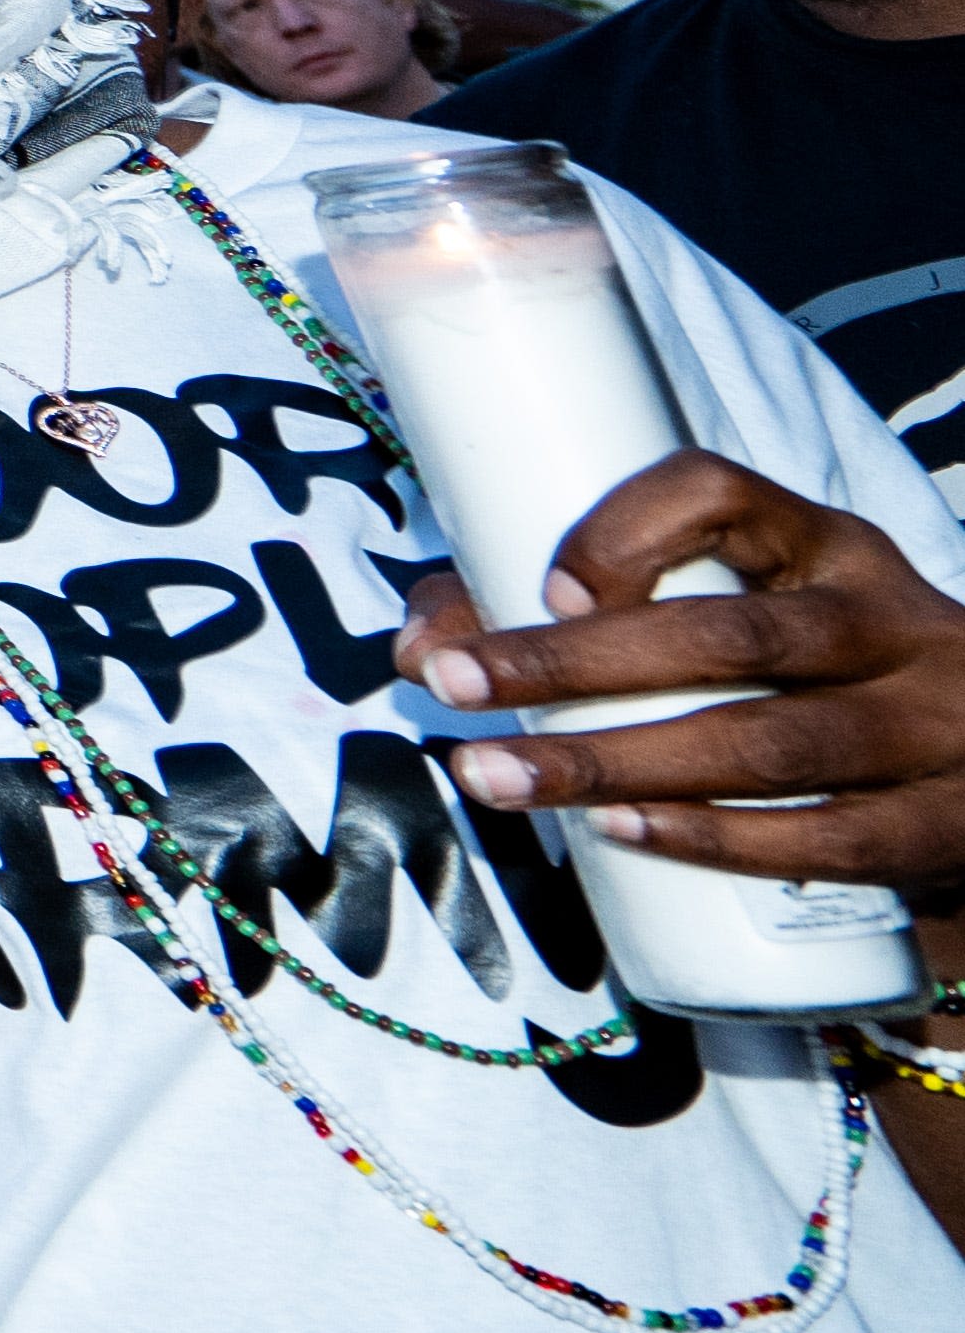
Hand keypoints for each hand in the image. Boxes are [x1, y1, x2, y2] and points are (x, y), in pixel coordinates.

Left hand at [393, 452, 964, 883]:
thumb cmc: (809, 681)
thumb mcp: (734, 614)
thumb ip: (570, 617)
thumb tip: (420, 646)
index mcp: (823, 545)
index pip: (723, 493)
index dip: (627, 529)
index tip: (544, 585)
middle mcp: (886, 621)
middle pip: (730, 635)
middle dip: (574, 661)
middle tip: (451, 683)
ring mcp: (930, 725)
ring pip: (766, 742)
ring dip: (618, 762)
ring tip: (497, 775)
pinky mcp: (943, 825)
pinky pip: (827, 838)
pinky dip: (716, 840)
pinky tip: (622, 834)